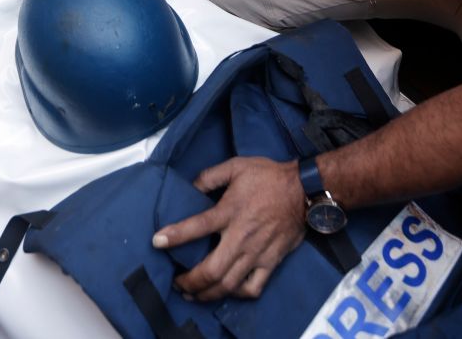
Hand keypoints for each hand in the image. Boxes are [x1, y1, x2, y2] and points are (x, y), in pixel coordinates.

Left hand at [152, 156, 306, 300]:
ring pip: (228, 285)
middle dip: (189, 281)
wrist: (303, 190)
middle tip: (177, 283)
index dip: (174, 236)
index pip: (196, 227)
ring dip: (207, 294)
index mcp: (229, 211)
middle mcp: (241, 236)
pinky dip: (237, 295)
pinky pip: (253, 288)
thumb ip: (210, 176)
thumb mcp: (236, 166)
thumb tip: (191, 186)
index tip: (157, 242)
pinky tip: (227, 292)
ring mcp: (256, 253)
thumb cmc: (270, 177)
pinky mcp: (271, 261)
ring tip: (194, 294)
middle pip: (210, 270)